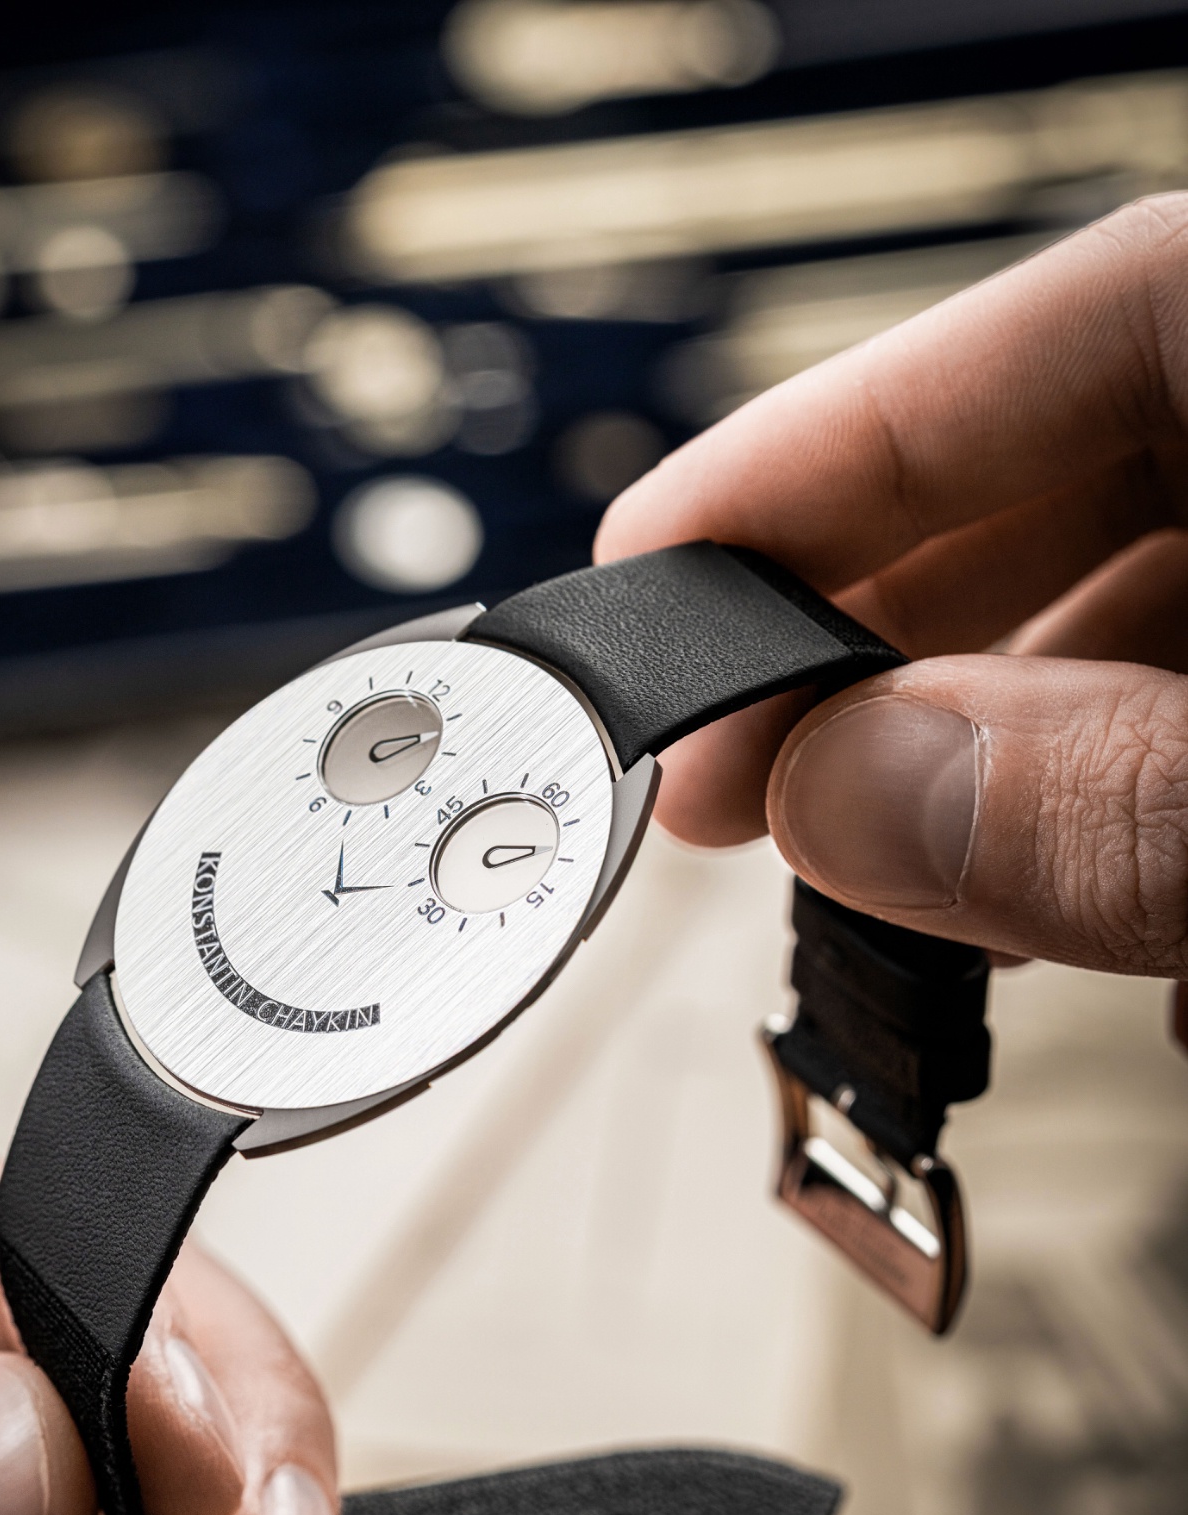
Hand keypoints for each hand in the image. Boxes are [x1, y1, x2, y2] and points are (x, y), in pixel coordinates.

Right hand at [597, 193, 1187, 978]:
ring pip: (1132, 636)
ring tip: (891, 879)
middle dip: (875, 646)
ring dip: (996, 772)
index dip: (836, 443)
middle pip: (1073, 492)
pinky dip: (1123, 830)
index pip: (1075, 322)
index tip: (651, 562)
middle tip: (724, 776)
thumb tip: (848, 788)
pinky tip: (1083, 924)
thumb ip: (1108, 797)